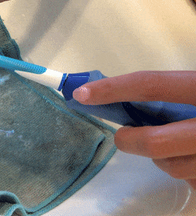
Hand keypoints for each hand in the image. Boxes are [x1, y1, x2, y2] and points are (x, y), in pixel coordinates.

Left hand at [73, 71, 195, 188]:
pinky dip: (181, 168)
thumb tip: (117, 98)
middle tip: (123, 135)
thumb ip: (168, 93)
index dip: (111, 90)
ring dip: (160, 156)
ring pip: (170, 166)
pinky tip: (188, 156)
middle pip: (154, 142)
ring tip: (171, 143)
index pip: (150, 86)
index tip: (82, 94)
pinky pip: (188, 180)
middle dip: (130, 141)